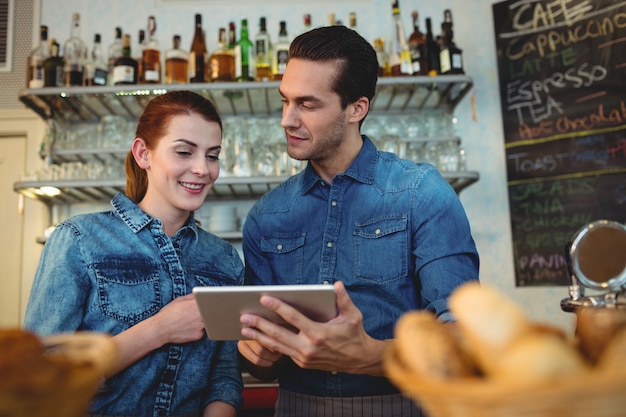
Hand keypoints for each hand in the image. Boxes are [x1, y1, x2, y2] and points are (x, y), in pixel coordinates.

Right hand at [108, 293, 205, 375]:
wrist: (160, 329)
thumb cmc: (168, 313)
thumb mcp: (179, 300)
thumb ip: (192, 297)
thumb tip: (200, 295)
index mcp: (197, 304)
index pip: (211, 301)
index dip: (211, 303)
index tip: (211, 303)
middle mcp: (201, 314)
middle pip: (211, 312)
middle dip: (208, 312)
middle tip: (198, 314)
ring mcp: (201, 326)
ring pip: (207, 323)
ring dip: (202, 322)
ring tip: (189, 322)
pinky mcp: (198, 336)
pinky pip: (202, 332)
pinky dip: (197, 331)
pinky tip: (187, 329)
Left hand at [239, 281, 389, 375]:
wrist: (359, 360)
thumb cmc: (355, 335)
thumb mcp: (353, 315)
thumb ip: (344, 299)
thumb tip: (336, 284)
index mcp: (318, 334)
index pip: (293, 318)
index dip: (278, 307)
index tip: (264, 299)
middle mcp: (308, 347)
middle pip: (278, 334)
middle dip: (260, 325)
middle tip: (245, 317)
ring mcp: (303, 358)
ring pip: (276, 346)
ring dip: (259, 337)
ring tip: (245, 329)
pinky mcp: (302, 363)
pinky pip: (283, 352)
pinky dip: (269, 344)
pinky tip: (259, 337)